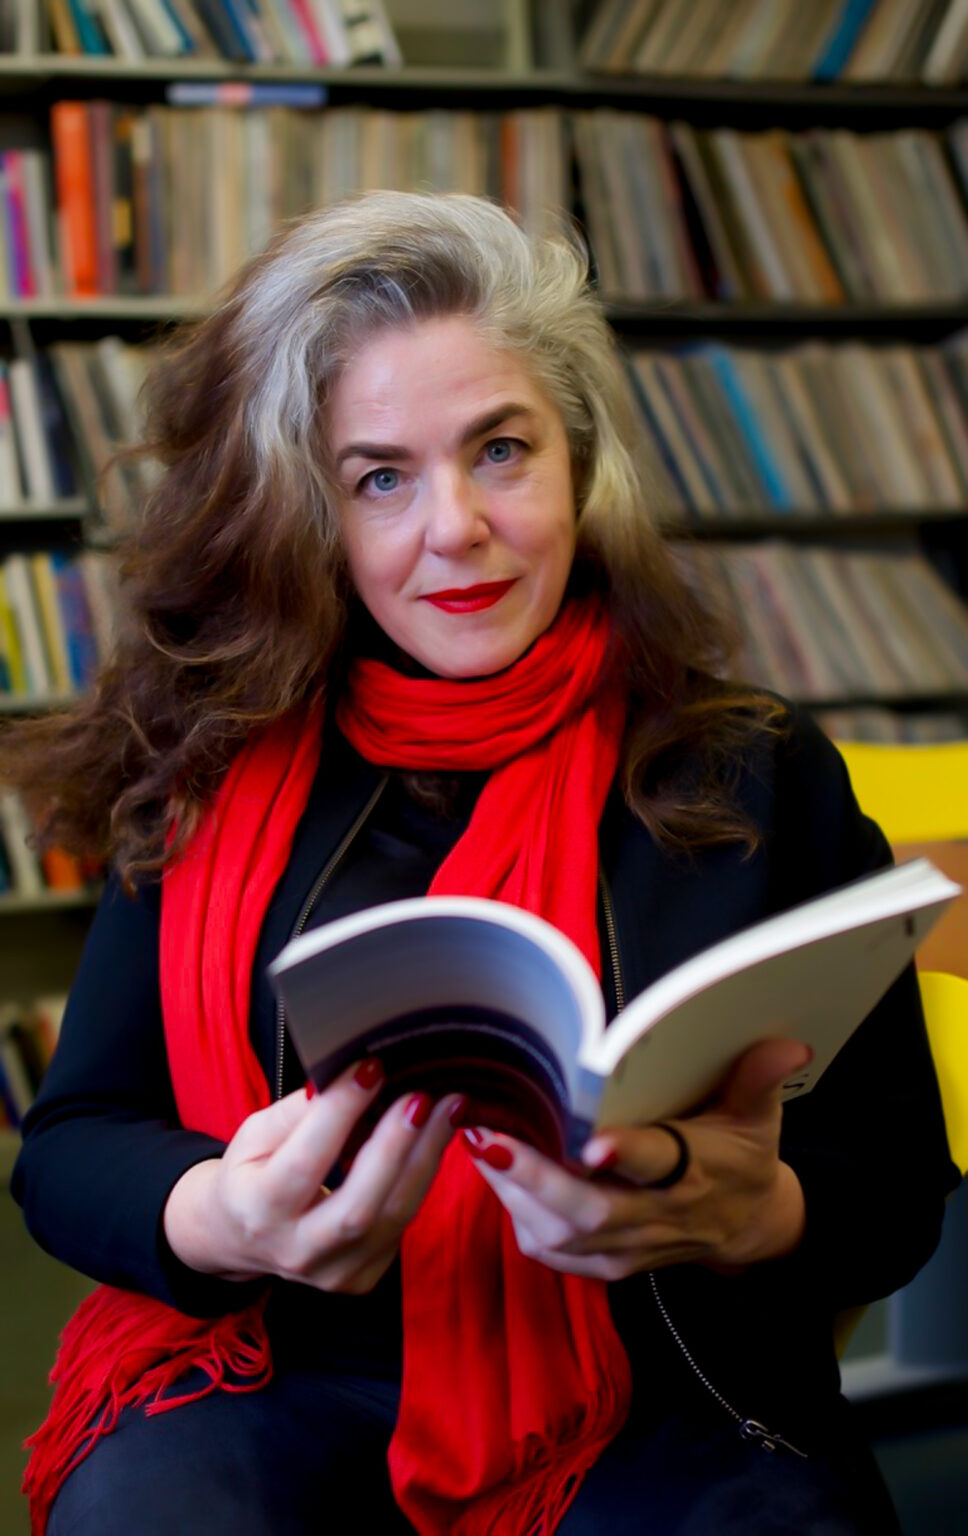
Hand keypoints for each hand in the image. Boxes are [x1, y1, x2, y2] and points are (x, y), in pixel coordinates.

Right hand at [163, 1062, 462, 1293]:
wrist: (242, 1237)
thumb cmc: (252, 1173)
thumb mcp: (255, 1134)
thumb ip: (299, 1111)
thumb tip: (353, 1077)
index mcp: (256, 1209)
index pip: (305, 1162)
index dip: (341, 1113)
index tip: (371, 1068)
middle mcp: (294, 1250)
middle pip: (358, 1207)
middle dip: (396, 1146)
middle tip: (423, 1097)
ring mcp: (333, 1272)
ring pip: (393, 1219)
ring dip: (426, 1158)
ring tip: (449, 1110)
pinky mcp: (362, 1275)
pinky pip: (402, 1224)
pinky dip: (422, 1177)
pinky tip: (435, 1139)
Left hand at [462, 1039, 809, 1280]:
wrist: (752, 1225)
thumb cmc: (744, 1157)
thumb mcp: (759, 1115)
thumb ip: (759, 1078)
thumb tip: (788, 1043)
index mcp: (694, 1174)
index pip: (657, 1164)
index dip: (625, 1156)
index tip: (592, 1144)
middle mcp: (658, 1218)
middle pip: (589, 1211)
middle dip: (533, 1178)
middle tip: (488, 1136)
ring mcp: (630, 1249)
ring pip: (560, 1235)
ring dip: (514, 1194)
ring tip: (478, 1144)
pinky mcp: (610, 1266)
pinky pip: (554, 1252)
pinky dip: (521, 1218)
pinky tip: (499, 1177)